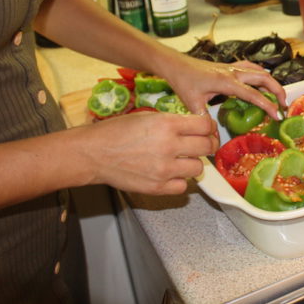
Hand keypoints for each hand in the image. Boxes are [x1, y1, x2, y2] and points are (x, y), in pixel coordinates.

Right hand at [74, 111, 218, 194]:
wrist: (94, 153)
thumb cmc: (116, 132)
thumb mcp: (147, 117)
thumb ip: (173, 122)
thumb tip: (195, 127)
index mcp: (166, 124)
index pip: (205, 126)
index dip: (209, 127)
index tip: (207, 130)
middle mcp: (168, 146)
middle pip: (206, 146)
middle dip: (207, 144)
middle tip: (202, 145)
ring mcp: (164, 169)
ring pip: (198, 168)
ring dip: (192, 163)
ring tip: (180, 160)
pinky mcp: (157, 187)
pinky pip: (183, 186)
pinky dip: (179, 181)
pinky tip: (171, 174)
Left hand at [159, 55, 286, 118]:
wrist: (176, 65)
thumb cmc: (184, 82)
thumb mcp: (193, 104)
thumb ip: (206, 122)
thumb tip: (214, 141)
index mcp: (227, 82)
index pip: (254, 94)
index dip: (268, 105)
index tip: (278, 116)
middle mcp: (234, 72)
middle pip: (264, 78)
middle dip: (278, 91)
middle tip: (284, 106)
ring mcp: (233, 67)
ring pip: (260, 71)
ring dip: (272, 82)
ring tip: (278, 96)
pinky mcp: (231, 66)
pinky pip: (252, 67)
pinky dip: (262, 74)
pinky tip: (264, 82)